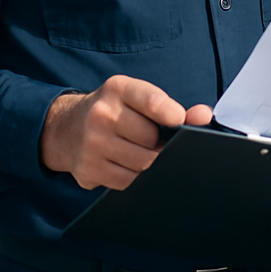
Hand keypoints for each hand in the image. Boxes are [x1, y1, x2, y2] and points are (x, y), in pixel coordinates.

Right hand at [40, 75, 212, 189]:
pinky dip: (135, 177)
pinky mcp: (88, 170)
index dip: (173, 115)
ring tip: (142, 151)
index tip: (180, 121)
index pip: (152, 101)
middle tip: (155, 140)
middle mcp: (101, 114)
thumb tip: (204, 116)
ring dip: (150, 163)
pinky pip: (127, 183)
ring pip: (142, 165)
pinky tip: (126, 164)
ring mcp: (92, 144)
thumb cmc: (115, 111)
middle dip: (160, 144)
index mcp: (118, 89)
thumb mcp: (138, 98)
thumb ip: (172, 107)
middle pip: (151, 140)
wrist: (66, 128)